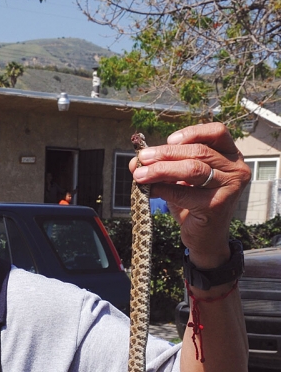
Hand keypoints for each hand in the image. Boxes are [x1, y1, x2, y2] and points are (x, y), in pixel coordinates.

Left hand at [130, 123, 250, 269]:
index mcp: (231, 156)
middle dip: (167, 154)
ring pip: (193, 169)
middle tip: (143, 158)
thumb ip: (165, 165)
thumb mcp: (182, 180)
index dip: (192, 133)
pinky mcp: (217, 206)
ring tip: (140, 174)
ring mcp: (230, 187)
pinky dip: (164, 190)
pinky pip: (184, 193)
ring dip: (162, 170)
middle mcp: (236, 169)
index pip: (217, 133)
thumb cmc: (194, 204)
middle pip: (200, 152)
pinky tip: (149, 191)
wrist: (205, 238)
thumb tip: (136, 160)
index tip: (169, 140)